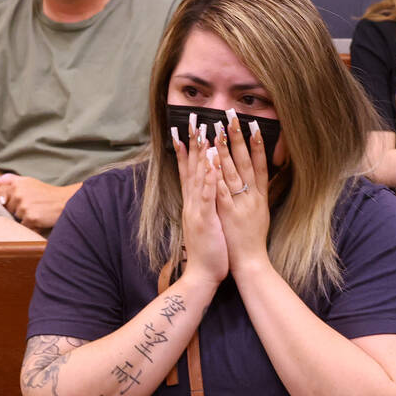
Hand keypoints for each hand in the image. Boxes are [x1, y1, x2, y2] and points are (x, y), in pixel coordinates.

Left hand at [0, 174, 76, 230]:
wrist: (65, 202)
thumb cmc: (47, 193)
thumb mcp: (29, 181)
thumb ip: (11, 180)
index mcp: (17, 183)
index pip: (0, 192)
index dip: (5, 198)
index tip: (17, 200)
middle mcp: (18, 193)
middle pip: (7, 207)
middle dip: (17, 208)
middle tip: (32, 205)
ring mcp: (23, 206)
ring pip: (16, 217)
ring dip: (25, 217)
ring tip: (37, 212)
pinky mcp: (30, 218)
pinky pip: (24, 226)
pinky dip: (31, 225)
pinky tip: (40, 219)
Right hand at [173, 119, 227, 285]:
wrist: (202, 275)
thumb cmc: (209, 250)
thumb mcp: (205, 222)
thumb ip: (203, 205)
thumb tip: (203, 192)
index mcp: (193, 202)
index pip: (188, 171)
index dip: (186, 149)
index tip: (184, 129)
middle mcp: (192, 202)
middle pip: (190, 167)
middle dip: (191, 143)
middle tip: (192, 120)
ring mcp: (197, 209)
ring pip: (197, 176)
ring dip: (199, 153)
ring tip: (202, 131)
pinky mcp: (205, 219)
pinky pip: (207, 195)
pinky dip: (208, 177)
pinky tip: (211, 162)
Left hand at [213, 108, 271, 279]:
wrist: (250, 264)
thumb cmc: (252, 240)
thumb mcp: (260, 214)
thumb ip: (259, 195)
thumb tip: (259, 179)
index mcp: (258, 195)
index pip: (259, 164)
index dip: (256, 143)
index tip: (253, 124)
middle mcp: (250, 196)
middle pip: (244, 161)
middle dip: (238, 137)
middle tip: (233, 115)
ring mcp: (238, 203)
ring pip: (231, 171)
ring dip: (224, 148)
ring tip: (218, 127)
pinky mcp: (226, 213)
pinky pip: (221, 189)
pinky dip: (216, 173)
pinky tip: (211, 159)